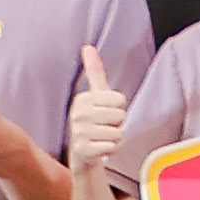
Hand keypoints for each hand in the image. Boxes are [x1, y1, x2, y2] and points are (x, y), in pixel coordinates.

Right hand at [62, 43, 131, 175]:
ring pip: (118, 133)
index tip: (106, 113)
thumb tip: (87, 46)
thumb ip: (94, 71)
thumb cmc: (94, 121)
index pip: (120, 100)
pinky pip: (112, 147)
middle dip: (118, 124)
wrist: (83, 153)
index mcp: (83, 99)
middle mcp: (78, 114)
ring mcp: (79, 133)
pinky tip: (100, 149)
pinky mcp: (83, 151)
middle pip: (120, 116)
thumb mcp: (96, 95)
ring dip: (115, 138)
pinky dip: (112, 150)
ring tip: (102, 138)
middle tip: (105, 127)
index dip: (119, 108)